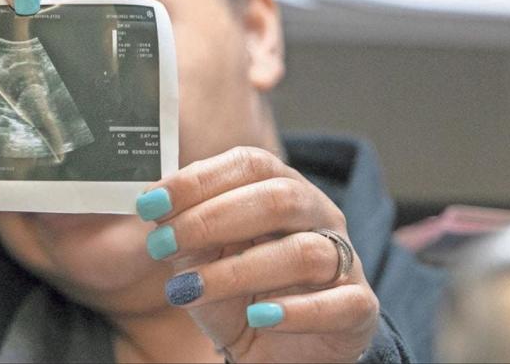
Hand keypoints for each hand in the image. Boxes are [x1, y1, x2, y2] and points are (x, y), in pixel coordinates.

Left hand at [138, 147, 378, 362]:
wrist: (278, 351)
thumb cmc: (240, 293)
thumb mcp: (203, 259)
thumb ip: (185, 232)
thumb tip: (153, 205)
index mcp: (283, 188)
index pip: (248, 164)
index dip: (197, 180)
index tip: (150, 204)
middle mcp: (319, 215)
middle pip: (278, 199)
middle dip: (211, 219)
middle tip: (162, 244)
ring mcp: (345, 260)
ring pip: (304, 252)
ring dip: (238, 271)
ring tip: (188, 290)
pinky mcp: (358, 307)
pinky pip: (339, 303)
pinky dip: (295, 311)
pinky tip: (258, 318)